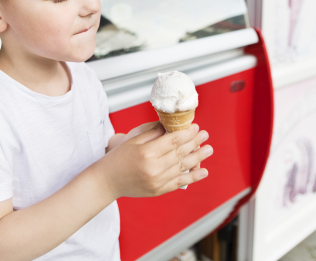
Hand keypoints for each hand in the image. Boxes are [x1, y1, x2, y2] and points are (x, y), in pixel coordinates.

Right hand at [96, 122, 210, 198]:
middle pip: (180, 153)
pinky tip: (203, 171)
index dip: (186, 133)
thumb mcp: (133, 141)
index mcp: (146, 153)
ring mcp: (157, 181)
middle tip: (206, 135)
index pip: (172, 141)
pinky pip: (179, 183)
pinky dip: (193, 177)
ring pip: (183, 167)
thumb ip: (152, 133)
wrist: (107, 181)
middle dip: (195, 142)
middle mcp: (153, 168)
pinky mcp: (158, 190)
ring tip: (209, 149)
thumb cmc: (118, 158)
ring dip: (198, 158)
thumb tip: (170, 126)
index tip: (196, 127)